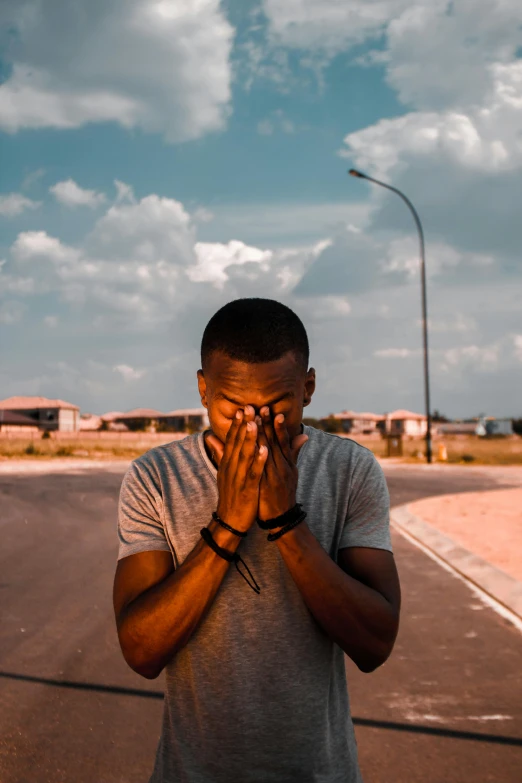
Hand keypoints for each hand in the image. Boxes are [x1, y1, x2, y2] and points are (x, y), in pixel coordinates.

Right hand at [205, 406, 266, 532]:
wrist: (229, 520)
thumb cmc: (230, 494)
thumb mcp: (223, 471)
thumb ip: (219, 452)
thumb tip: (210, 436)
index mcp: (227, 462)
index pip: (232, 439)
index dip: (237, 424)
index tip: (242, 408)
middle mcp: (231, 467)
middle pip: (237, 442)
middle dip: (244, 425)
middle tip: (249, 407)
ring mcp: (238, 477)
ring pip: (244, 455)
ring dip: (249, 438)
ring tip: (255, 423)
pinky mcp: (247, 488)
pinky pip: (253, 472)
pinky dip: (259, 461)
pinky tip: (265, 450)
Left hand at [255, 408, 307, 521]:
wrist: (282, 517)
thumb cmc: (284, 493)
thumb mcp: (293, 471)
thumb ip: (294, 452)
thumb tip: (303, 434)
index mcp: (287, 462)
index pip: (282, 440)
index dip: (277, 425)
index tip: (272, 410)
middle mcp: (282, 467)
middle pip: (274, 442)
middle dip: (267, 424)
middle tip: (261, 407)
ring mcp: (274, 476)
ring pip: (267, 452)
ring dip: (261, 436)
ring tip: (255, 420)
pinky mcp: (266, 485)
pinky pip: (262, 468)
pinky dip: (259, 457)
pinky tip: (255, 446)